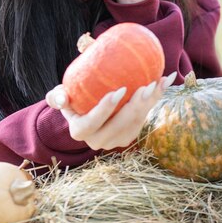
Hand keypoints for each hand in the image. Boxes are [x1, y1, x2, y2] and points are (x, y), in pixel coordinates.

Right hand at [45, 72, 176, 150]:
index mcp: (80, 131)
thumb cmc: (71, 98)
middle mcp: (98, 140)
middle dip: (135, 106)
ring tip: (159, 81)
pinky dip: (154, 100)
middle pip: (120, 125)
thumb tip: (62, 99)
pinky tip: (164, 82)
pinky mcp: (130, 135)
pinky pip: (144, 117)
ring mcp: (116, 140)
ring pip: (136, 123)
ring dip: (150, 102)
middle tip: (146, 85)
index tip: (119, 91)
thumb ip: (57, 96)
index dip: (105, 110)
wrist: (85, 108)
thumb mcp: (60, 95)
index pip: (92, 123)